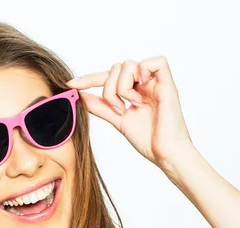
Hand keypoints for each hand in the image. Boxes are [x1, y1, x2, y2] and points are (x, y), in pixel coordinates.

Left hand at [66, 56, 193, 168]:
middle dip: (109, 88)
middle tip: (118, 109)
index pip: (109, 78)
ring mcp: (156, 82)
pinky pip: (155, 61)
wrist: (165, 154)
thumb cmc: (148, 141)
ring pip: (129, 64)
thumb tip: (81, 96)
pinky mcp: (168, 83)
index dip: (89, 79)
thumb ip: (101, 107)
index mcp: (134, 91)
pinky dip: (143, 72)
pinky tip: (142, 91)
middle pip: (116, 67)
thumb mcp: (118, 121)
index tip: (71, 85)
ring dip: (123, 86)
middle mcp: (144, 84)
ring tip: (132, 105)